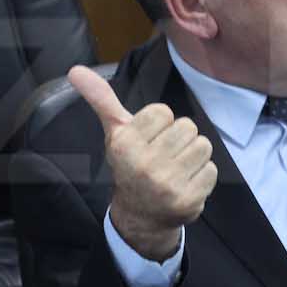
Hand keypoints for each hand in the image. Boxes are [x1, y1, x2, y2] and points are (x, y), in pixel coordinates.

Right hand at [69, 65, 216, 261]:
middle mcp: (144, 164)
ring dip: (194, 155)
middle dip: (180, 138)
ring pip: (203, 145)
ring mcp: (166, 184)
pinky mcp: (188, 200)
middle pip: (187, 126)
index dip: (160, 123)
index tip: (149, 140)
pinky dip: (203, 175)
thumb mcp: (115, 133)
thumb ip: (101, 99)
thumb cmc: (131, 165)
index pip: (163, 111)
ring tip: (177, 168)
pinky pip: (211, 169)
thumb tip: (75, 70)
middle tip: (166, 155)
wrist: (140, 216)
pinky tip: (186, 183)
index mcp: (124, 143)